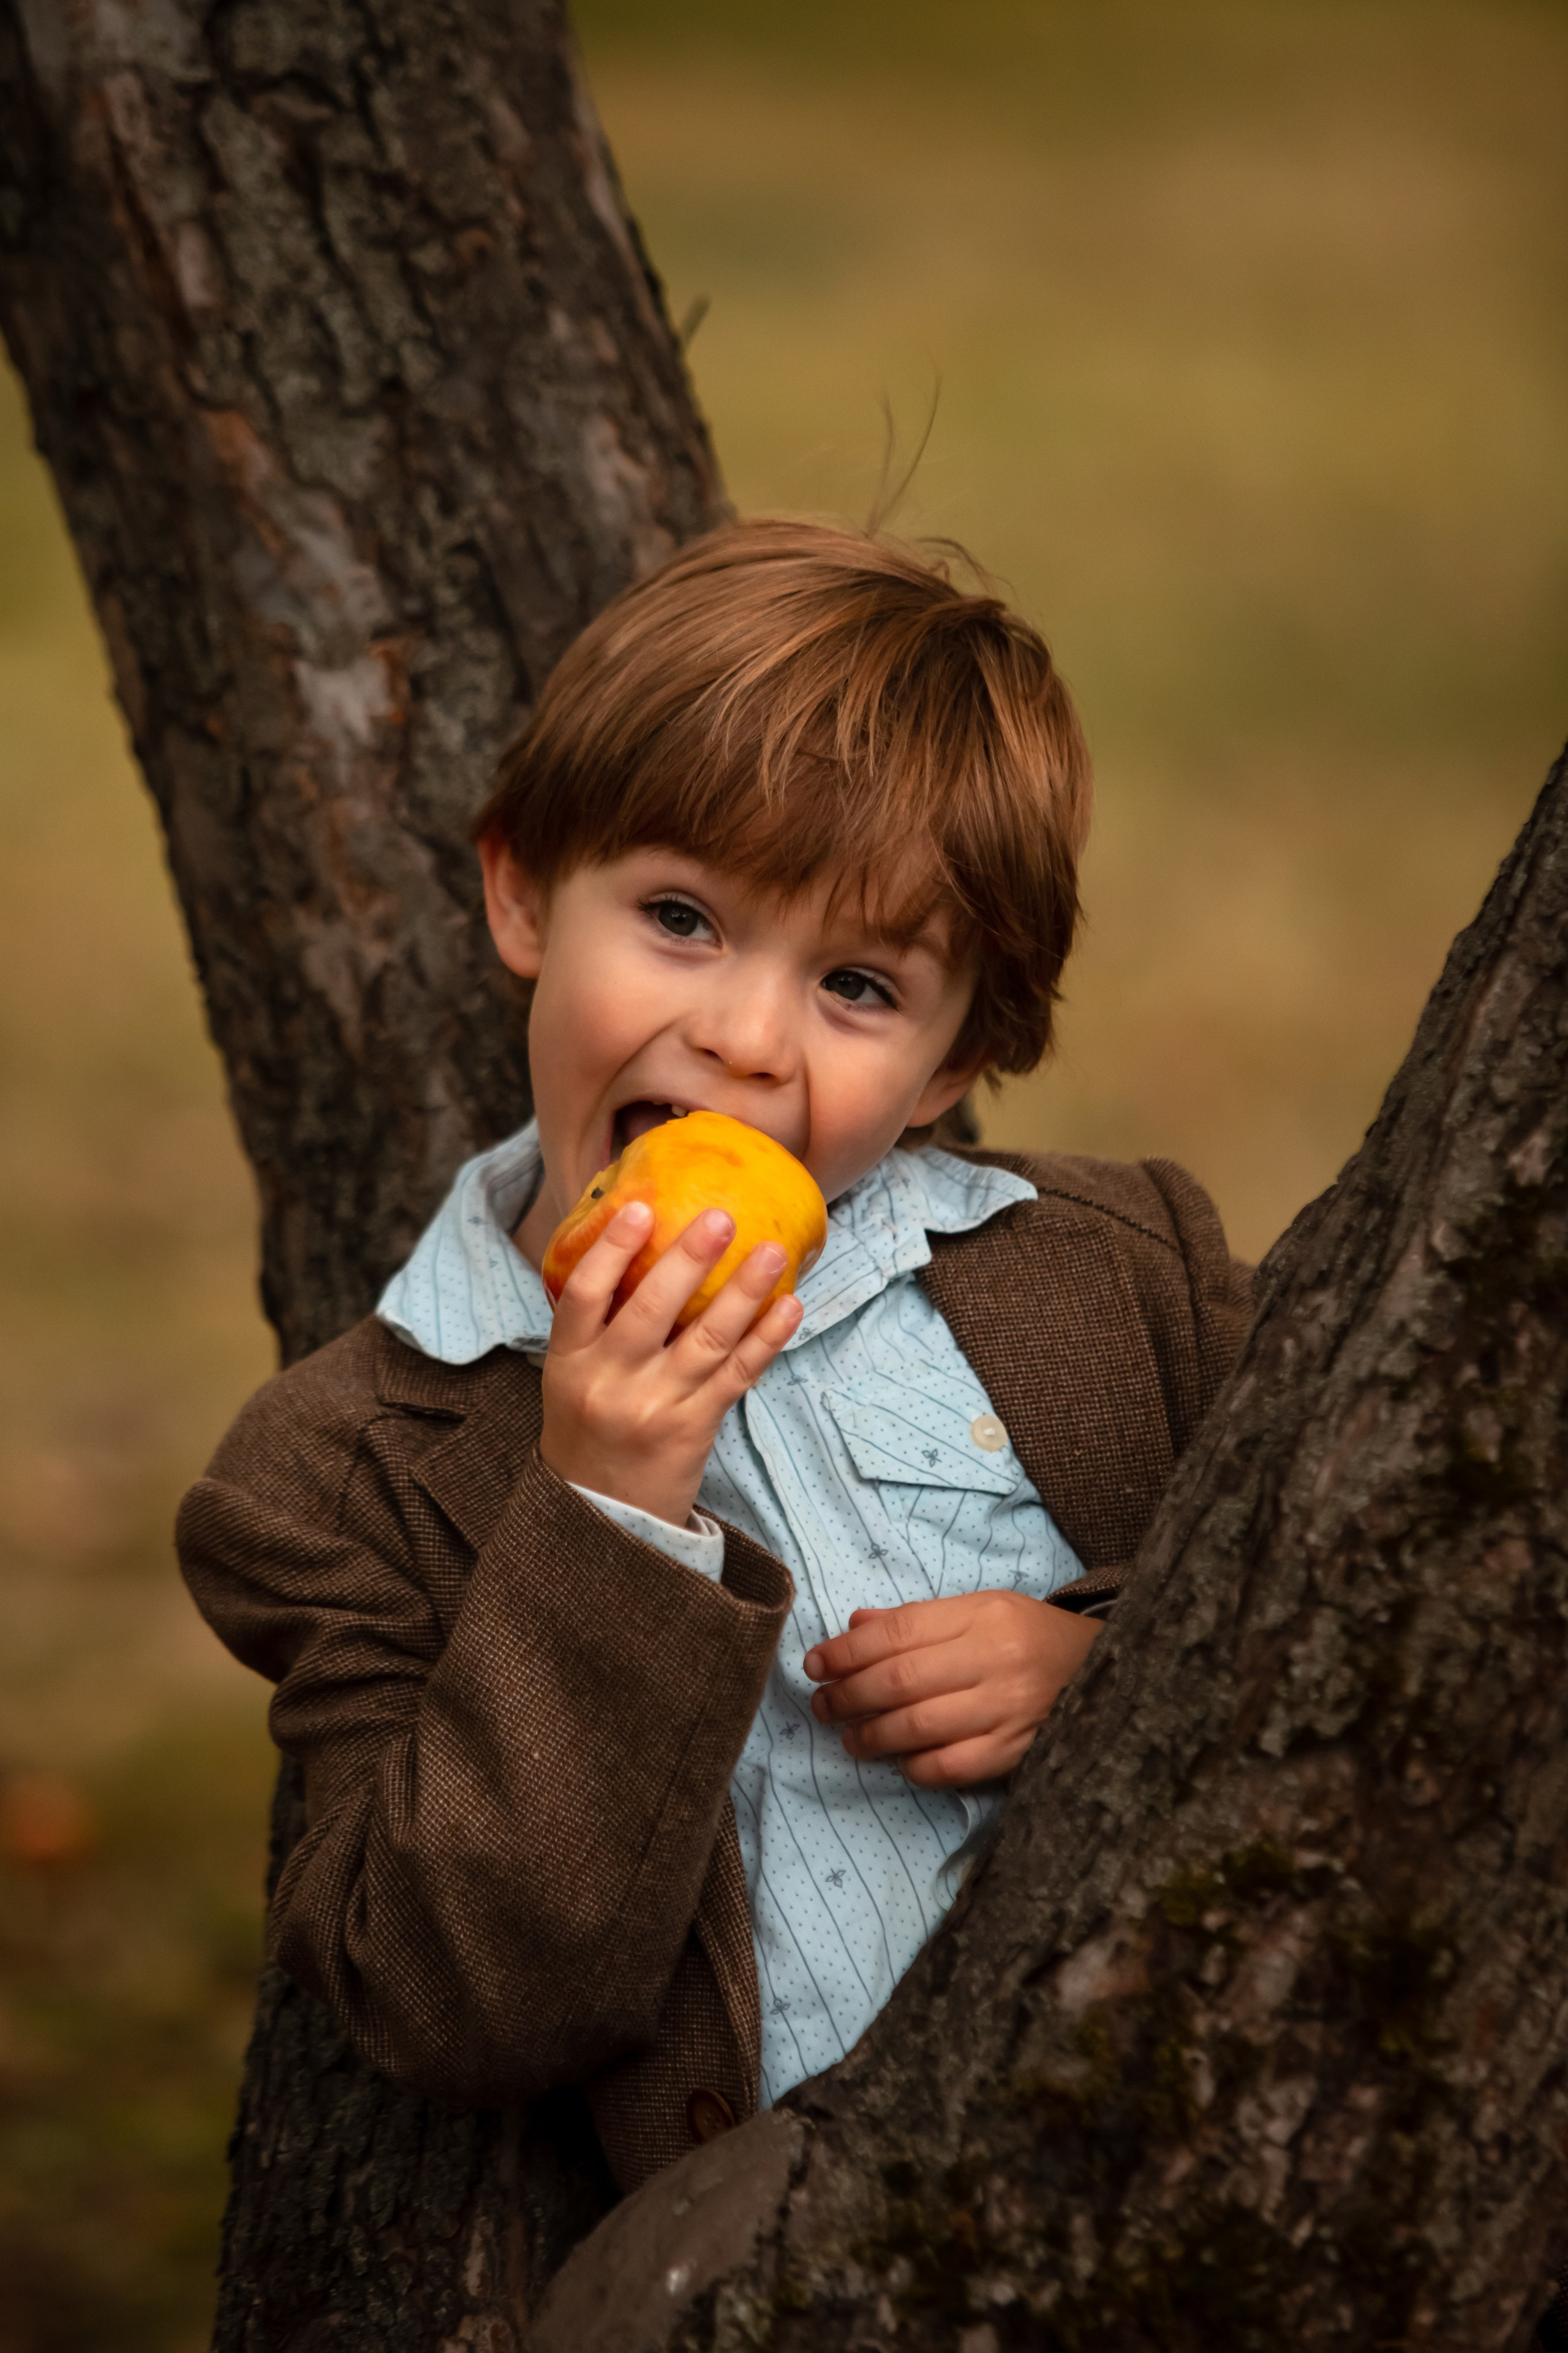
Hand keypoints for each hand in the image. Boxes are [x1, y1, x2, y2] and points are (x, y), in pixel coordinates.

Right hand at [540, 1198, 802, 1527]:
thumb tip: (646, 1245)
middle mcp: (608, 1382)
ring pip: (707, 1339)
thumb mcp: (571, 1377)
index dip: (611, 1249)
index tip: (641, 1208)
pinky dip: (767, 1338)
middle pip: (651, 1309)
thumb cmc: (589, 1429)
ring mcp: (654, 1407)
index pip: (583, 1294)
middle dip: (688, 1259)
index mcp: (569, 1361)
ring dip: (744, 1291)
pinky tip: (789, 1306)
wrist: (601, 1517)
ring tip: (772, 1251)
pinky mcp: (694, 1429)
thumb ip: (599, 1325)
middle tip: (721, 1217)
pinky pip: (738, 1375)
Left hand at [802, 1590, 1100, 1787]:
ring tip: (849, 1737)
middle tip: (822, 1704)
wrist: (1111, 1672)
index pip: (899, 1631)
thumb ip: (918, 1619)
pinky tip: (899, 1761)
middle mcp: (996, 1660)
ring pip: (919, 1727)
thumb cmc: (1031, 1636)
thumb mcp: (981, 1609)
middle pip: (901, 1681)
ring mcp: (1008, 1710)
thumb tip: (854, 1627)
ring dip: (871, 1735)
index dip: (847, 1650)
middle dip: (849, 1695)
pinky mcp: (1017, 1753)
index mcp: (984, 1615)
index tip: (815, 1664)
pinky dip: (915, 1767)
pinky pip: (950, 1768)